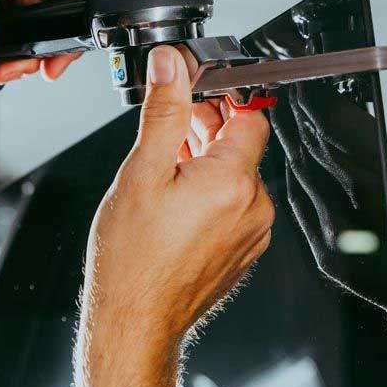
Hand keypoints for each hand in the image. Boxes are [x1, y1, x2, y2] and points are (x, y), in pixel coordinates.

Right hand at [74, 45, 273, 386]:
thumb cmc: (133, 260)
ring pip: (236, 175)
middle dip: (206, 130)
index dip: (220, 98)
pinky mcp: (243, 249)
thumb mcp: (141, 171)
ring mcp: (252, 232)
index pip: (249, 114)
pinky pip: (234, 204)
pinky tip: (176, 198)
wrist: (135, 321)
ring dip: (206, 161)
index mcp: (233, 181)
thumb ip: (164, 111)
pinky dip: (210, 192)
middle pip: (241, 144)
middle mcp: (253, 206)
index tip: (193, 95)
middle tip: (168, 132)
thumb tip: (171, 65)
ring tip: (165, 168)